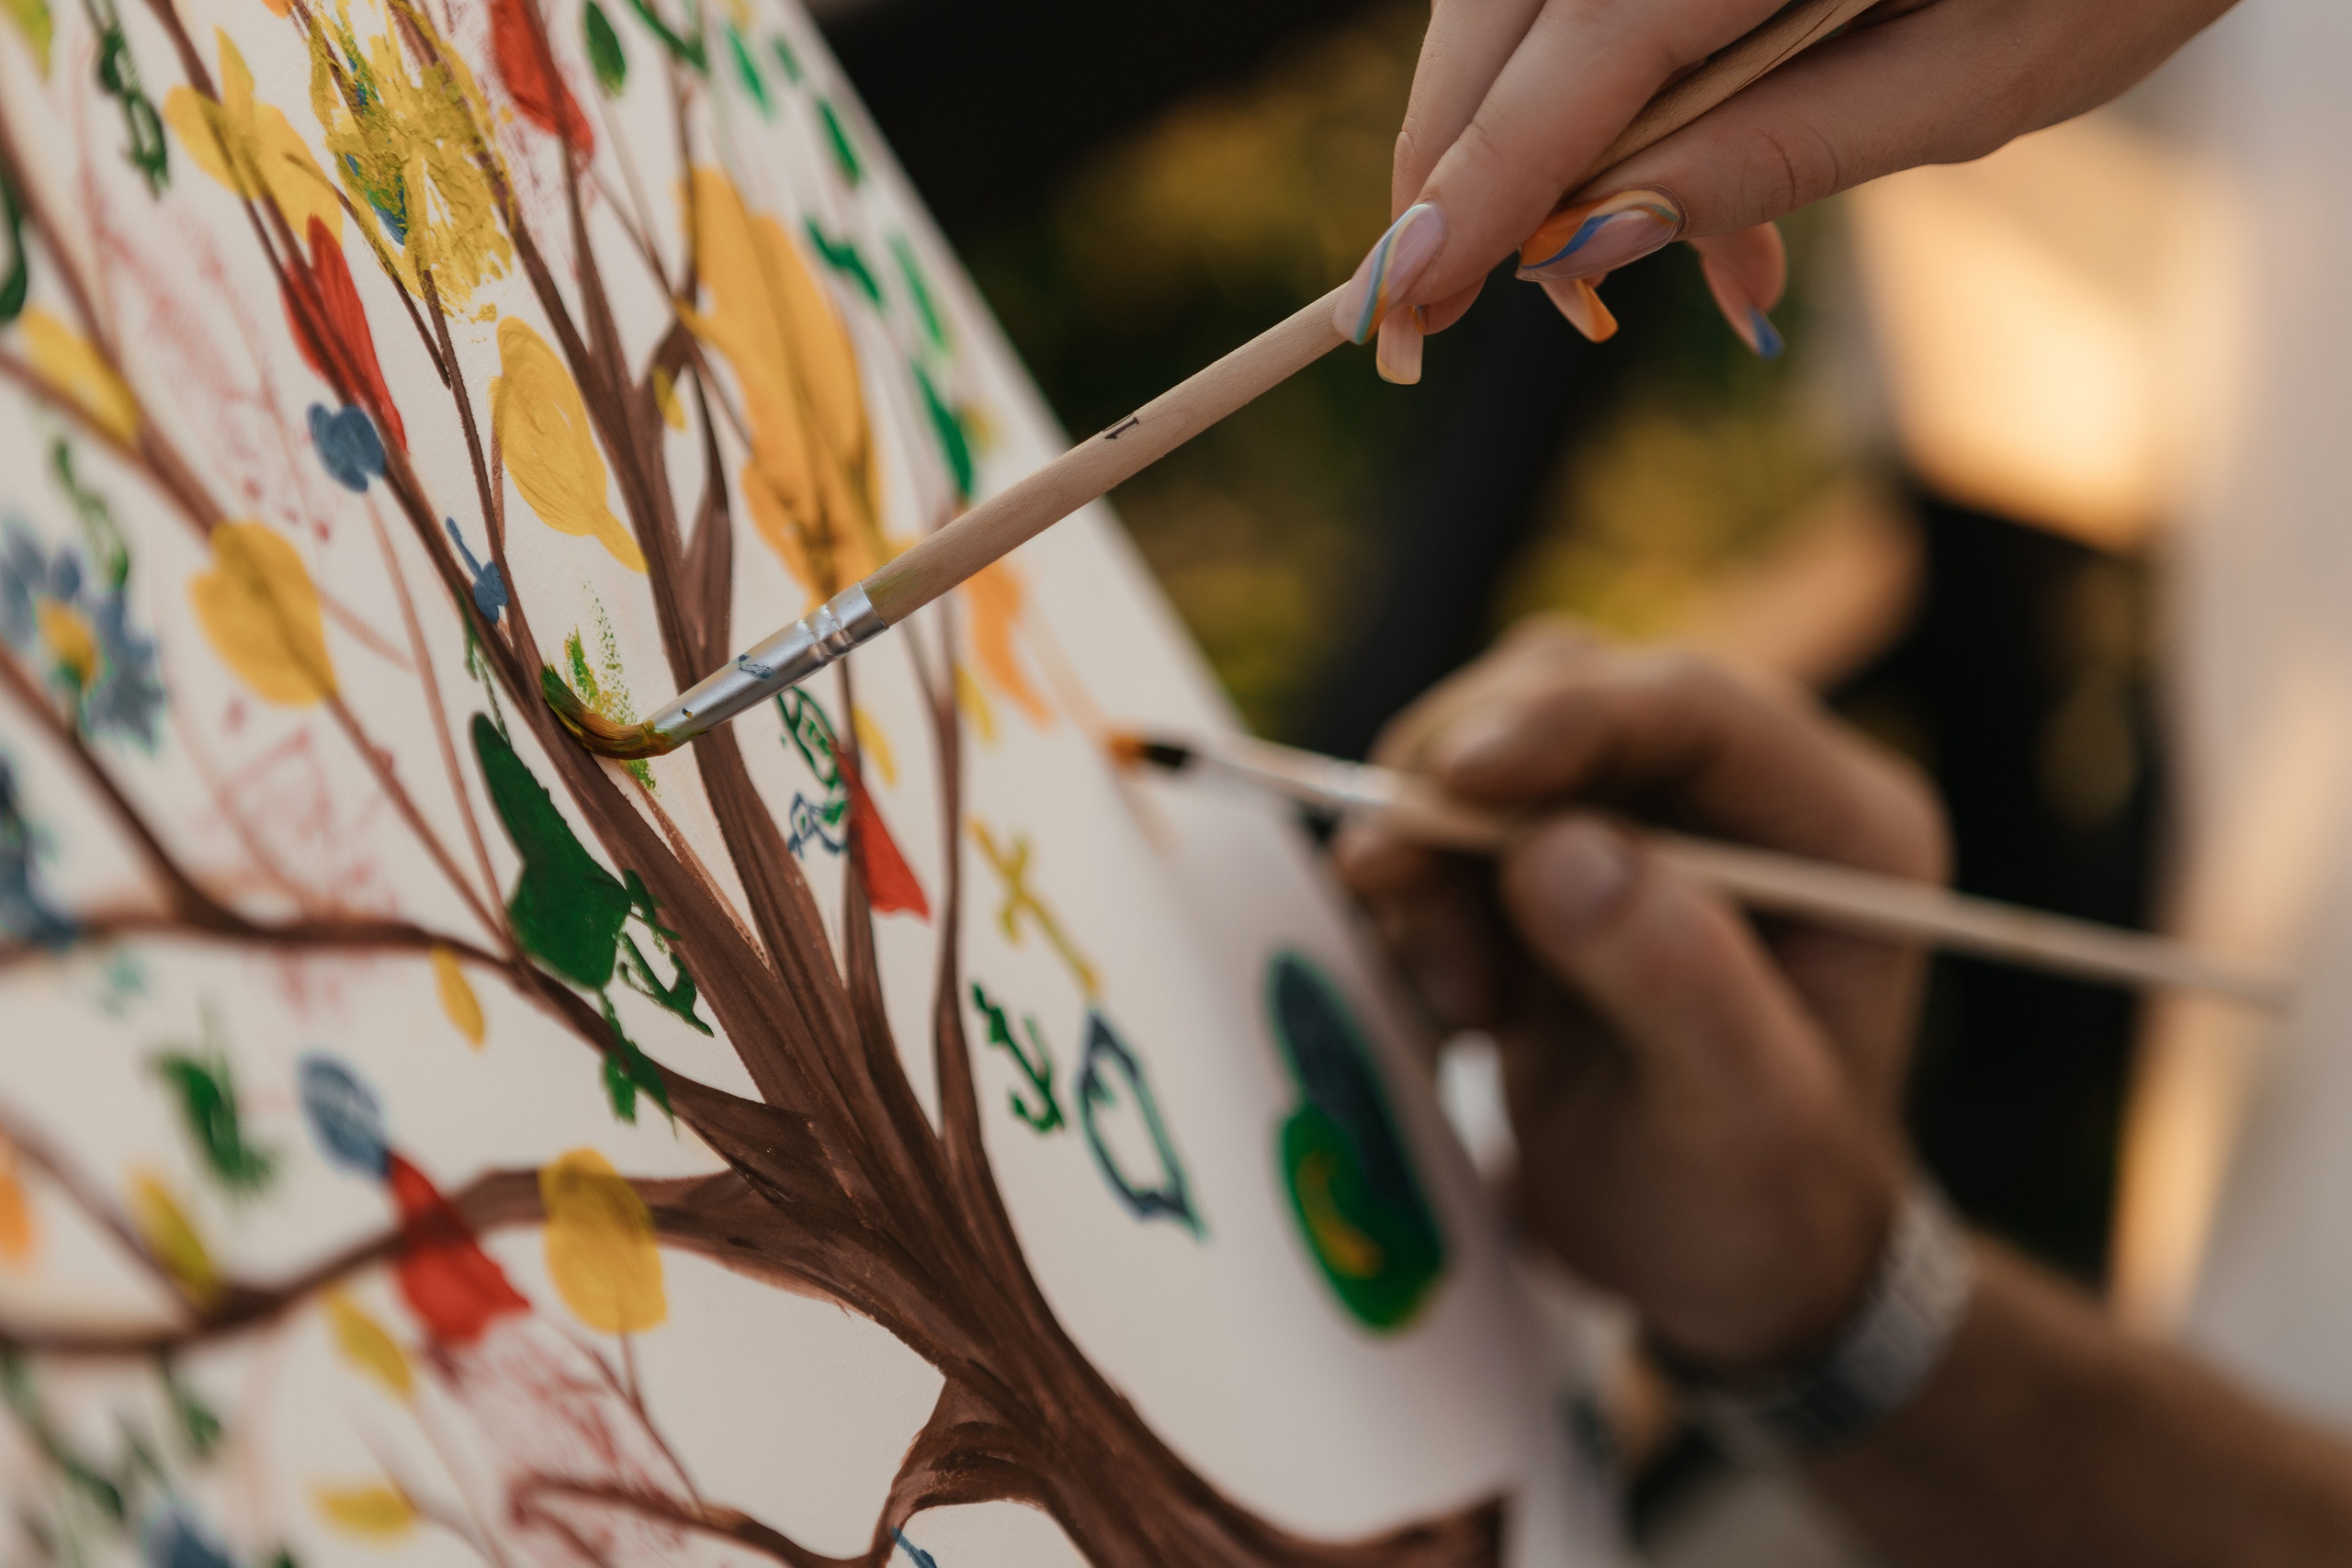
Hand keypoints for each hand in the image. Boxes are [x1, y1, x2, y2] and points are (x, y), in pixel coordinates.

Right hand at [1330, 0, 2236, 376]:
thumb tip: (1592, 241)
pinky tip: (1660, 183)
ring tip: (1591, 276)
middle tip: (1434, 303)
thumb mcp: (1975, 78)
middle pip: (1506, 7)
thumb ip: (1774, 152)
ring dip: (1528, 132)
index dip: (1474, 185)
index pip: (1573, 55)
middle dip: (1460, 161)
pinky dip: (1589, 81)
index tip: (1397, 295)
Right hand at [1335, 622, 1948, 1367]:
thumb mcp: (1742, 1114)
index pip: (1692, 708)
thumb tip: (1555, 851)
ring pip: (1490, 750)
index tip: (1453, 779)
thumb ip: (1672, 976)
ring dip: (1432, 857)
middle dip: (1462, 781)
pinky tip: (1456, 1005)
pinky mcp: (1558, 864)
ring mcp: (1644, 822)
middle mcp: (1743, 796)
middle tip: (1392, 881)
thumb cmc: (1765, 1204)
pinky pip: (1451, 827)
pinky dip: (1419, 896)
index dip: (1564, 719)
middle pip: (1570, 693)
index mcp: (1839, 826)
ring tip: (1463, 1005)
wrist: (1724, 1270)